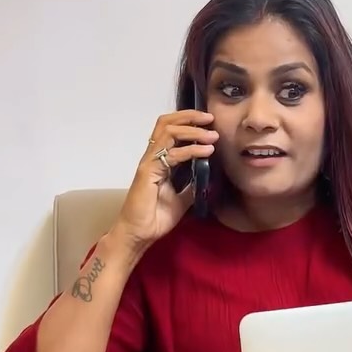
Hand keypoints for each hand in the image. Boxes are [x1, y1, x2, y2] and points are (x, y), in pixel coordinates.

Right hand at [116, 109, 218, 249]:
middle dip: (190, 117)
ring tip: (212, 135)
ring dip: (192, 130)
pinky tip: (206, 151)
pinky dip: (191, 150)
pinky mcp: (148, 171)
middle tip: (211, 119)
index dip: (189, 122)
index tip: (209, 124)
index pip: (170, 130)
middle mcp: (152, 156)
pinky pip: (172, 154)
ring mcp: (149, 162)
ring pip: (169, 132)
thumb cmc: (155, 217)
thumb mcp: (182, 199)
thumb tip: (208, 177)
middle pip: (167, 122)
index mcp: (159, 160)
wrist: (139, 234)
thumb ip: (192, 185)